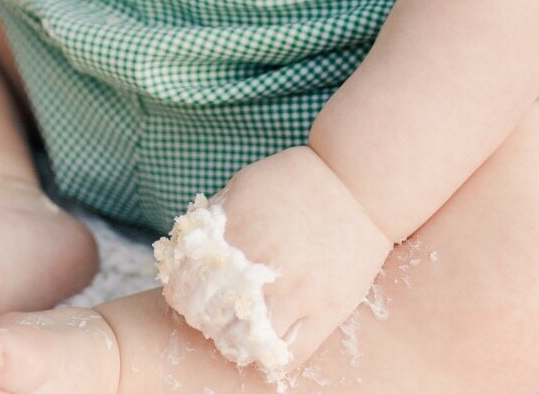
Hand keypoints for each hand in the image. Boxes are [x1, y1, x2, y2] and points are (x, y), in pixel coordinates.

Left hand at [160, 146, 392, 375]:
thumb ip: (215, 216)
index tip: (184, 295)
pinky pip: (288, 356)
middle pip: (210, 316)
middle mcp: (261, 260)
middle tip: (209, 316)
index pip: (185, 282)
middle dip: (203, 320)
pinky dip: (270, 358)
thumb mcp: (245, 184)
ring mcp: (295, 288)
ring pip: (244, 342)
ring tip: (235, 332)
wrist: (359, 181)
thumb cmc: (298, 180)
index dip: (179, 295)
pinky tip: (265, 344)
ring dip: (232, 342)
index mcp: (235, 227)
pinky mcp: (326, 309)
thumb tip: (186, 250)